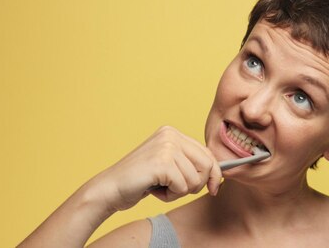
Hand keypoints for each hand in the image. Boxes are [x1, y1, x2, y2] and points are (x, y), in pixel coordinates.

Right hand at [88, 125, 221, 211]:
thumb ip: (189, 163)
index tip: (213, 188)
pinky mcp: (162, 162)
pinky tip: (154, 190)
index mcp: (173, 133)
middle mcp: (170, 135)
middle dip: (197, 184)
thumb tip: (218, 174)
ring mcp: (166, 146)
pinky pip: (182, 186)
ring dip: (179, 191)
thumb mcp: (169, 166)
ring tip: (160, 187)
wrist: (110, 189)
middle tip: (177, 189)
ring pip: (195, 178)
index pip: (207, 153)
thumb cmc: (140, 181)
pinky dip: (170, 195)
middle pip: (207, 164)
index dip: (213, 173)